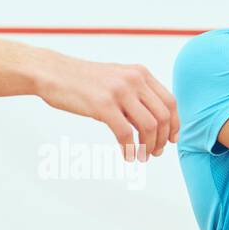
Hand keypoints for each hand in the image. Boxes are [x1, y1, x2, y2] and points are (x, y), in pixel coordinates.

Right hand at [35, 54, 179, 160]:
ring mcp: (119, 91)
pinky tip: (128, 156)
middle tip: (155, 152)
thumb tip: (152, 122)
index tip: (171, 139)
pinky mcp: (103, 105)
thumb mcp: (116, 79)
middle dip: (163, 139)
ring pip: (149, 126)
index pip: (169, 102)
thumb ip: (135, 95)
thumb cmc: (82, 81)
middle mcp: (134, 80)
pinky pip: (126, 133)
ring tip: (143, 157)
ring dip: (149, 146)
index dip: (174, 124)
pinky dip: (130, 149)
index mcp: (140, 73)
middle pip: (163, 116)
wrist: (53, 72)